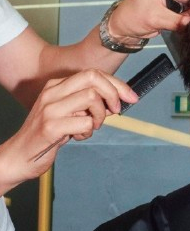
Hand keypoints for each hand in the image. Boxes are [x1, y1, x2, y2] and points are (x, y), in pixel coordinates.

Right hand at [0, 69, 137, 193]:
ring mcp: (50, 108)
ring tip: (90, 127)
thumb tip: (117, 100)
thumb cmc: (46, 136)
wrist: (18, 156)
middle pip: (94, 78)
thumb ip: (88, 105)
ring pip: (92, 98)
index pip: (93, 74)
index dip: (117, 84)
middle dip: (113, 94)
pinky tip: (78, 136)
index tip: (131, 97)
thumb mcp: (67, 114)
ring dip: (100, 116)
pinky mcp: (51, 127)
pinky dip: (88, 131)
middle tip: (116, 111)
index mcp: (56, 86)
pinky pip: (85, 122)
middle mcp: (52, 92)